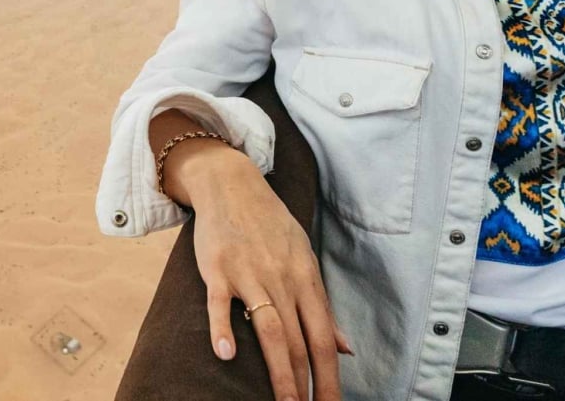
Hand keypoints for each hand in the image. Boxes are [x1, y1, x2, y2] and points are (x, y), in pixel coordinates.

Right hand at [183, 143, 350, 400]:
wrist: (232, 184)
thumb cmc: (270, 225)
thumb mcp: (304, 260)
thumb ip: (322, 306)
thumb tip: (346, 348)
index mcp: (305, 280)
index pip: (323, 339)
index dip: (330, 378)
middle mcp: (282, 280)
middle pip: (298, 341)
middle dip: (306, 385)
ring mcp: (249, 274)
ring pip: (269, 329)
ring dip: (279, 371)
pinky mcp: (217, 269)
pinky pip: (220, 303)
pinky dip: (223, 328)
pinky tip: (226, 354)